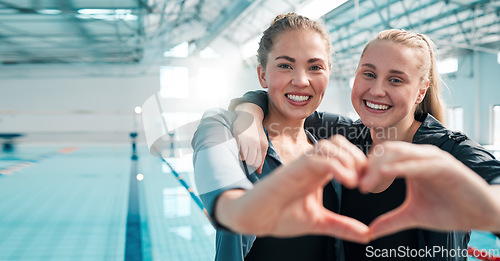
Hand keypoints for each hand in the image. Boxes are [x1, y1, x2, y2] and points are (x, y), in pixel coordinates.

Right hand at [216, 137, 369, 242]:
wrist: (255, 218)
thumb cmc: (281, 216)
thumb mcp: (319, 222)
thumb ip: (342, 226)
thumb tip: (368, 234)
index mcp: (318, 172)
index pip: (344, 152)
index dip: (361, 163)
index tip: (370, 184)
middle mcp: (311, 163)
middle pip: (339, 142)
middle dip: (358, 158)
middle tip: (365, 181)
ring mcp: (301, 164)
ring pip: (330, 145)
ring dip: (349, 159)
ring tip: (356, 182)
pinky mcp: (293, 169)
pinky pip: (319, 158)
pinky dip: (338, 166)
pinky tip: (348, 182)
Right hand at [233, 104, 267, 173]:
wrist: (250, 116)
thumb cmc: (257, 132)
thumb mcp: (263, 143)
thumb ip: (261, 157)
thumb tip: (259, 172)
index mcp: (263, 146)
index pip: (258, 163)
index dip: (253, 165)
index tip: (251, 163)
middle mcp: (256, 143)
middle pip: (250, 161)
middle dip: (247, 161)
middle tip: (246, 155)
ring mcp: (247, 140)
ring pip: (243, 157)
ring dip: (242, 156)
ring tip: (242, 150)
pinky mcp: (239, 136)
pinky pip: (237, 150)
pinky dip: (237, 151)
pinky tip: (239, 146)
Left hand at [359, 142, 499, 238]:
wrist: (482, 215)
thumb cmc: (450, 210)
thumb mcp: (414, 216)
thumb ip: (391, 220)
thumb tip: (369, 232)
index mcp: (412, 163)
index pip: (381, 156)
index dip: (366, 169)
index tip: (355, 185)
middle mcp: (420, 156)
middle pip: (385, 151)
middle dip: (368, 167)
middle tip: (357, 185)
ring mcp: (433, 159)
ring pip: (398, 153)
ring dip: (379, 167)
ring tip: (365, 185)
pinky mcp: (445, 166)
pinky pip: (418, 162)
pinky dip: (401, 167)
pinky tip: (386, 175)